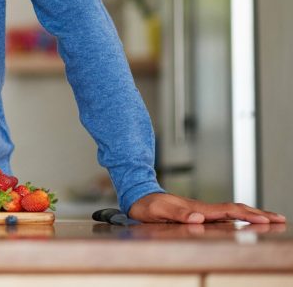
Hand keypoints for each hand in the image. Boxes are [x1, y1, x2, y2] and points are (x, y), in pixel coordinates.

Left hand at [129, 192, 285, 223]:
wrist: (138, 196)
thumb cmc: (147, 206)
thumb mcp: (158, 212)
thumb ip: (178, 215)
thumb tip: (199, 218)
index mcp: (197, 209)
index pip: (228, 211)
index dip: (247, 215)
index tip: (265, 219)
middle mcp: (203, 209)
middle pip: (236, 209)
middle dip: (258, 214)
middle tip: (279, 218)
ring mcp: (202, 210)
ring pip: (232, 212)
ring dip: (252, 214)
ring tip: (271, 219)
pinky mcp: (199, 213)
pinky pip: (224, 215)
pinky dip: (240, 217)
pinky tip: (246, 221)